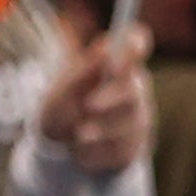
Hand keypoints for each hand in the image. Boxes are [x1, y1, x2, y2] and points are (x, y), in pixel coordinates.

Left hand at [37, 28, 151, 177]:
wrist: (57, 148)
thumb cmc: (61, 109)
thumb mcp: (59, 91)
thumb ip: (81, 72)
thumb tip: (105, 49)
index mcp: (116, 66)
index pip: (136, 43)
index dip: (135, 44)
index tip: (120, 55)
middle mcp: (134, 88)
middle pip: (135, 88)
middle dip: (111, 97)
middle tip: (89, 105)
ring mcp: (138, 118)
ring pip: (128, 123)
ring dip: (98, 130)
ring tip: (79, 134)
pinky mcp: (135, 146)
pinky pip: (120, 149)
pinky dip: (95, 152)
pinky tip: (84, 150)